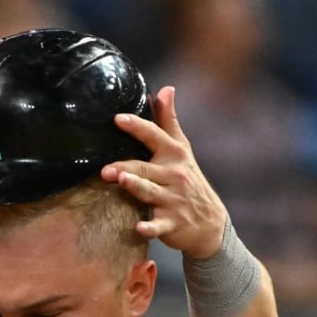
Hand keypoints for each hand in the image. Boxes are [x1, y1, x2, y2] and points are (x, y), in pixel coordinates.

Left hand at [101, 85, 228, 259]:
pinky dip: (150, 227)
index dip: (136, 127)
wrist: (210, 222)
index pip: (154, 136)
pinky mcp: (172, 223)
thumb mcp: (182, 149)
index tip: (117, 119)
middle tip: (106, 169)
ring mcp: (173, 200)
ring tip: (122, 181)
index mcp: (173, 154)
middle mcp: (174, 175)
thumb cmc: (188, 180)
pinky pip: (158, 225)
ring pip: (151, 192)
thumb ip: (168, 120)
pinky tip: (139, 228)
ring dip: (137, 187)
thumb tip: (166, 88)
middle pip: (146, 168)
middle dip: (127, 167)